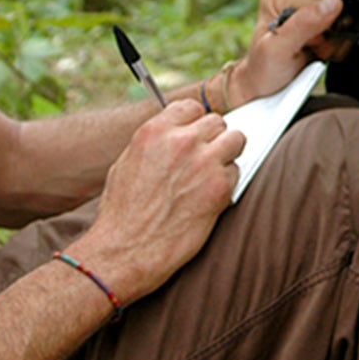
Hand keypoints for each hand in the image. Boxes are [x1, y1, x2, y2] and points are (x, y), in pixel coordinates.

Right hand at [68, 100, 245, 305]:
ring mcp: (204, 163)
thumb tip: (176, 134)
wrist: (125, 251)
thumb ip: (156, 142)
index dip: (195, 123)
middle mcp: (182, 141)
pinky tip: (209, 198)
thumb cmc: (121, 212)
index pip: (193, 108)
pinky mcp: (220, 188)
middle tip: (205, 159)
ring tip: (212, 175)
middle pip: (218, 122)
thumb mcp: (128, 162)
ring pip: (236, 140)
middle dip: (213, 139)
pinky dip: (227, 184)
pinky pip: (237, 173)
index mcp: (155, 131)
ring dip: (227, 156)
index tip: (195, 136)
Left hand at [224, 0, 343, 106]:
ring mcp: (307, 9)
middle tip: (309, 48)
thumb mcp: (279, 48)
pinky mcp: (319, 22)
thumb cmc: (263, 68)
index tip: (305, 42)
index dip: (318, 26)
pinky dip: (334, 47)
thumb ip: (304, 24)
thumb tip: (333, 2)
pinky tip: (318, 53)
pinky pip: (342, 31)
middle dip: (326, 35)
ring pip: (341, 21)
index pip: (320, 1)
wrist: (264, 89)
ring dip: (331, 43)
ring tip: (311, 52)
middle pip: (333, 9)